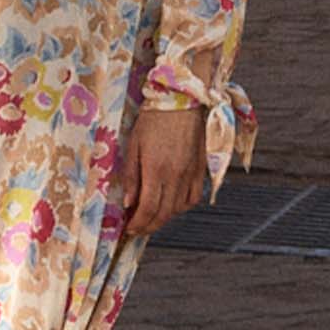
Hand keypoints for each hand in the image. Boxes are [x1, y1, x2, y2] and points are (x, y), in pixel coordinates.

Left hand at [120, 106, 207, 236]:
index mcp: (157, 169)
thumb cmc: (154, 118)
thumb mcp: (134, 145)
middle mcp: (176, 175)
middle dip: (148, 226)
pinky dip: (181, 207)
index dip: (137, 224)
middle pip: (163, 214)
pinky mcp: (201, 170)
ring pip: (178, 209)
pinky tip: (171, 205)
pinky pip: (192, 198)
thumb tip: (129, 202)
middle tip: (137, 229)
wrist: (183, 100)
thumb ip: (131, 176)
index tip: (128, 228)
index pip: (147, 208)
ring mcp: (191, 174)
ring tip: (150, 218)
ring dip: (163, 219)